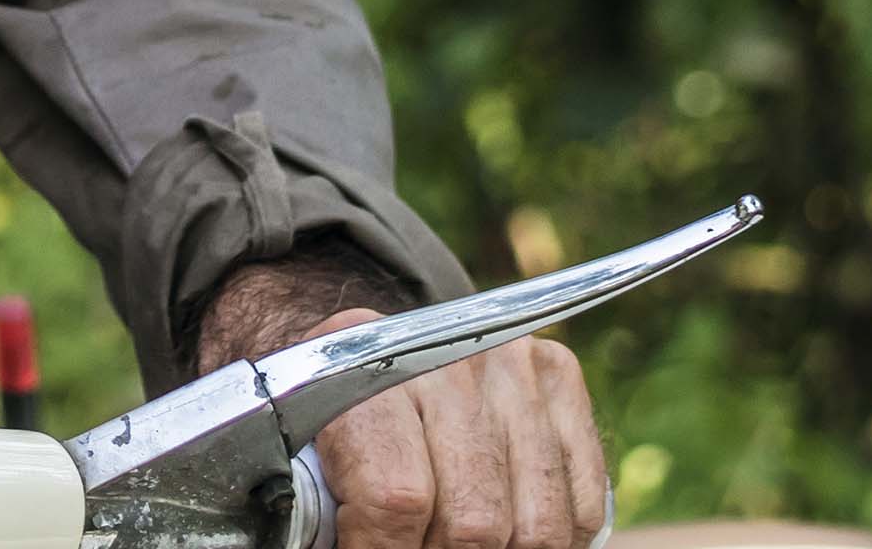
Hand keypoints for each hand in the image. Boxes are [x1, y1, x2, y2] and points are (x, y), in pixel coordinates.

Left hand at [194, 261, 615, 548]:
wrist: (356, 344)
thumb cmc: (319, 416)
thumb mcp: (289, 448)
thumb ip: (310, 507)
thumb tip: (336, 544)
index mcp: (355, 363)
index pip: (395, 498)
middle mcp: (443, 354)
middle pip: (474, 520)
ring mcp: (509, 362)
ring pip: (537, 522)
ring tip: (448, 543)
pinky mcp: (558, 375)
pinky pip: (582, 502)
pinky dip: (551, 540)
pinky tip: (509, 537)